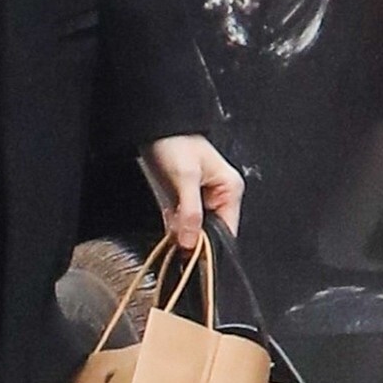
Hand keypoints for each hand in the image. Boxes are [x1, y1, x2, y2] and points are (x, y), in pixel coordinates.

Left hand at [137, 134, 244, 252]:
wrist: (153, 125)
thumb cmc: (175, 140)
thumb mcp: (185, 177)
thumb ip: (190, 212)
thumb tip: (192, 242)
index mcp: (229, 189)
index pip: (227, 230)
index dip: (210, 246)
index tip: (194, 257)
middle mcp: (218, 195)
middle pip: (210, 232)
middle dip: (192, 239)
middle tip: (177, 244)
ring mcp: (201, 197)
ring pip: (194, 228)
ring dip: (181, 233)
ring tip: (171, 234)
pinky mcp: (184, 198)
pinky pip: (182, 220)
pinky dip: (174, 226)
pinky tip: (167, 227)